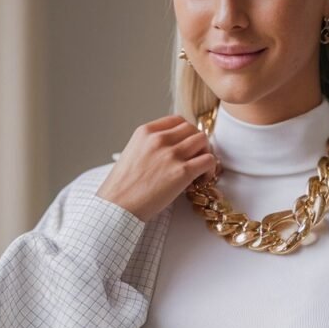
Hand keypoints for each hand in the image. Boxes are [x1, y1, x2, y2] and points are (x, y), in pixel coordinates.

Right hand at [96, 115, 218, 223]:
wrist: (117, 207)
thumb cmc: (122, 187)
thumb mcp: (132, 153)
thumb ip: (150, 145)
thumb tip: (171, 149)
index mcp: (145, 132)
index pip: (177, 120)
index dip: (186, 132)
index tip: (187, 145)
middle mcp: (159, 139)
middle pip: (192, 129)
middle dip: (197, 143)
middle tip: (196, 158)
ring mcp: (171, 154)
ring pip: (203, 141)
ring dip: (205, 154)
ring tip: (199, 170)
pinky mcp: (182, 172)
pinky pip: (208, 161)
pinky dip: (210, 169)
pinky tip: (202, 179)